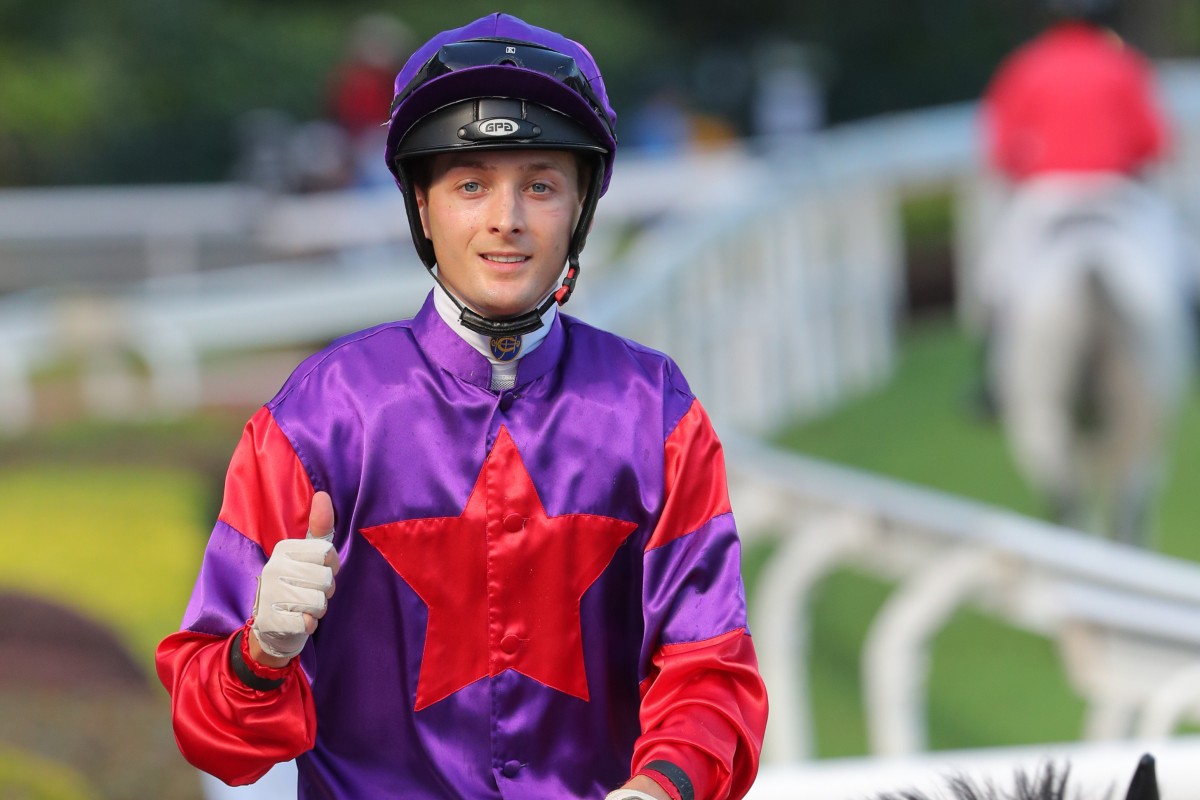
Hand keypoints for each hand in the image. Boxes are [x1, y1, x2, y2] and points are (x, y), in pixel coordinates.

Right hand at [250, 491, 339, 662]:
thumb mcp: (308, 555)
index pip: (327, 553)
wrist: (272, 626)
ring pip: (319, 602)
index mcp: (284, 550)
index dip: (330, 566)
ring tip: (303, 606)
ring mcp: (270, 595)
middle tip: (310, 591)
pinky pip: (307, 623)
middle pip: (326, 580)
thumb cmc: (297, 584)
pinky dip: (308, 625)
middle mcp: (273, 569)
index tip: (318, 570)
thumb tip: (323, 495)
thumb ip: (319, 528)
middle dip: (325, 591)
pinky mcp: (272, 620)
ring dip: (318, 609)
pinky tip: (298, 620)